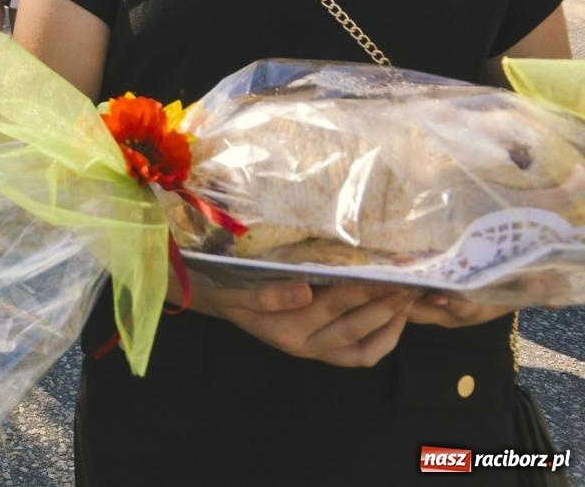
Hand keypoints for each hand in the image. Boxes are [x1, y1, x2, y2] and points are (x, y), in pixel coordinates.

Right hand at [190, 277, 414, 367]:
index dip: (363, 290)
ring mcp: (315, 352)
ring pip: (365, 350)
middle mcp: (304, 346)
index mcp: (285, 329)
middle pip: (355, 329)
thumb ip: (265, 294)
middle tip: (408, 284)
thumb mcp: (235, 289)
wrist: (221, 304)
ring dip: (391, 327)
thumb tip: (304, 291)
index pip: (332, 306)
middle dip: (386, 306)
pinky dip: (383, 340)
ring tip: (407, 300)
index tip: (386, 273)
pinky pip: (360, 356)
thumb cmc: (228, 289)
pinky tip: (394, 317)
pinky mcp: (322, 352)